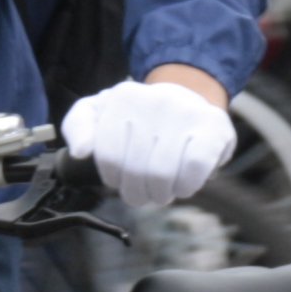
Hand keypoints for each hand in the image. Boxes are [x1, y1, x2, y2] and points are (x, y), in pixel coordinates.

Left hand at [64, 77, 234, 207]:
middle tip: (144, 193)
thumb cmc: (139, 116)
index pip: (108, 156)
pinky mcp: (212, 126)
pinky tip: (184, 184)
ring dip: (161, 194)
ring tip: (162, 191)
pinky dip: (187, 185)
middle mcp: (154, 100)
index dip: (113, 178)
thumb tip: (80, 151)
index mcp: (123, 97)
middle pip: (136, 170)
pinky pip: (194, 168)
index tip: (120, 179)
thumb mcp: (101, 112)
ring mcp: (185, 111)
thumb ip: (77, 125)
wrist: (187, 99)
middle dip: (138, 192)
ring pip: (163, 174)